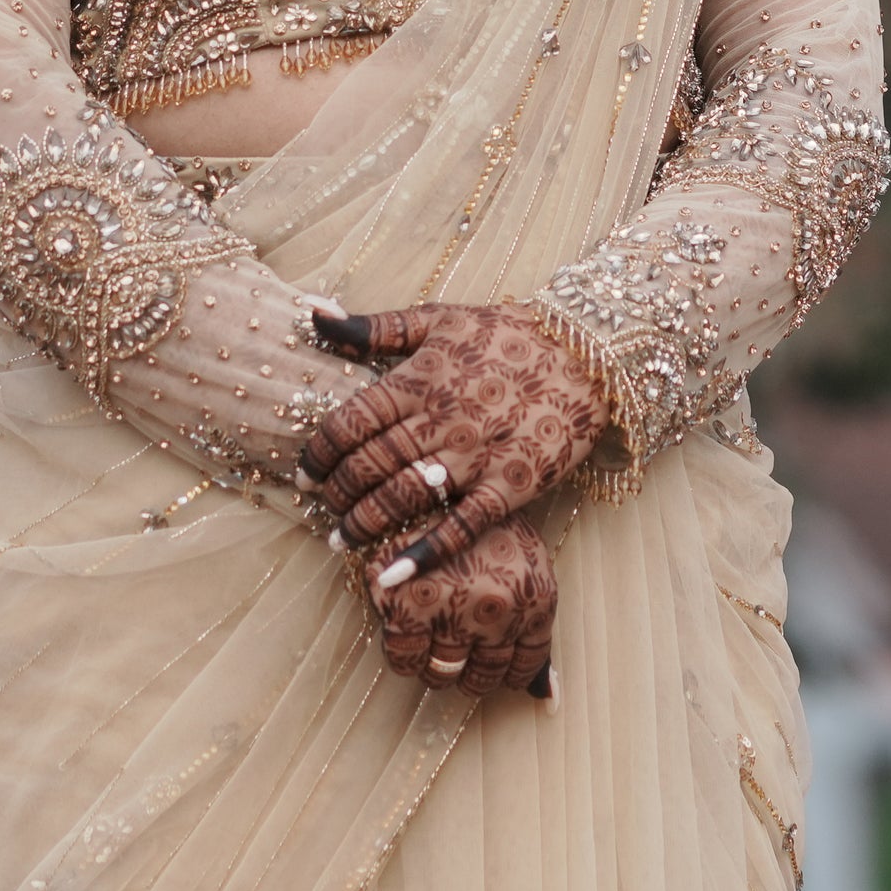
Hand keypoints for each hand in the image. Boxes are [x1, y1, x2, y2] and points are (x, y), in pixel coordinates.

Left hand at [299, 302, 606, 573]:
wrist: (586, 351)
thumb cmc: (506, 335)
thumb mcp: (438, 318)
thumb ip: (372, 327)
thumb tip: (312, 314)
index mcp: (418, 380)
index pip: (348, 423)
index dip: (318, 454)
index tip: (305, 474)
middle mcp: (440, 419)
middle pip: (369, 465)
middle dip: (337, 494)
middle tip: (322, 512)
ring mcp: (476, 455)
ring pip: (404, 497)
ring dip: (365, 524)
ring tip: (343, 542)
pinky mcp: (510, 484)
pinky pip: (461, 526)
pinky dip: (424, 553)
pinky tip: (392, 576)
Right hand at [371, 516, 556, 698]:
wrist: (433, 476)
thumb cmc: (484, 519)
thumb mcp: (526, 564)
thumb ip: (534, 627)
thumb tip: (548, 699)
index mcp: (536, 601)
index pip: (523, 667)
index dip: (505, 673)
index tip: (490, 667)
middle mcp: (497, 614)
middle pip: (481, 678)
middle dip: (468, 674)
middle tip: (455, 657)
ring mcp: (452, 613)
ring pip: (442, 674)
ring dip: (436, 669)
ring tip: (429, 644)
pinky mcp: (405, 607)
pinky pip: (404, 659)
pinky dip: (404, 657)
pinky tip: (405, 635)